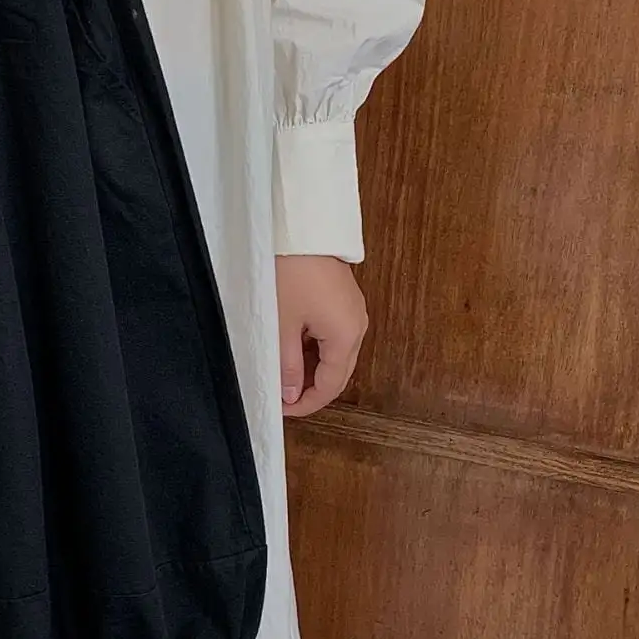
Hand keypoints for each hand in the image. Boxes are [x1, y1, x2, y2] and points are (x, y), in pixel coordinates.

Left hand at [275, 255, 367, 417]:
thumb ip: (287, 364)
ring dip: (311, 369)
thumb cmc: (291, 272)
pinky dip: (314, 349)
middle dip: (310, 389)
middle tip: (281, 397)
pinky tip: (291, 350)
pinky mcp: (343, 300)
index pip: (330, 386)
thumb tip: (290, 393)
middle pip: (337, 373)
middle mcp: (357, 326)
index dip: (307, 403)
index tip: (283, 410)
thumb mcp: (282, 324)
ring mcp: (352, 312)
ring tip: (282, 374)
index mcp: (346, 336)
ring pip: (335, 355)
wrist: (301, 228)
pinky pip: (332, 335)